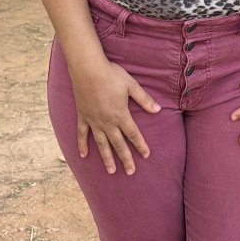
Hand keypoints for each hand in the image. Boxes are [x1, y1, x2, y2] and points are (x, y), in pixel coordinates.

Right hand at [69, 60, 160, 174]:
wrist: (88, 69)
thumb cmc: (111, 74)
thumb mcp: (131, 85)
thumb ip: (144, 99)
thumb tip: (158, 109)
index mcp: (120, 114)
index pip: (133, 134)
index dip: (140, 145)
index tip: (146, 155)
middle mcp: (107, 121)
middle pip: (118, 143)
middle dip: (125, 158)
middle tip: (131, 172)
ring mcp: (93, 120)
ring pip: (101, 143)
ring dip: (106, 158)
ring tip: (111, 171)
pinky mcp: (82, 116)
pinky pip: (82, 134)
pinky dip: (82, 145)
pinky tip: (83, 155)